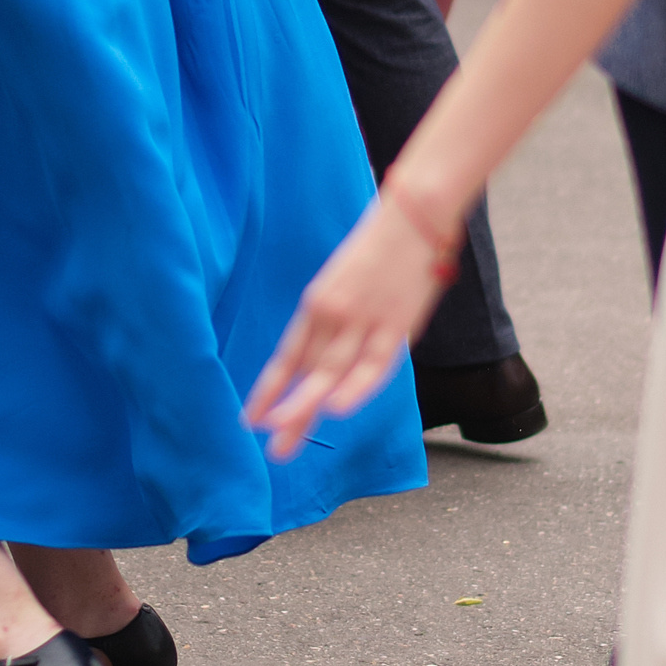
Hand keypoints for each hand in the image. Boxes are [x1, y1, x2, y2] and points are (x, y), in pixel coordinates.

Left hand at [245, 191, 450, 460]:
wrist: (413, 216)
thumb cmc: (378, 248)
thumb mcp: (341, 282)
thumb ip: (330, 320)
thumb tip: (317, 360)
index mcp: (317, 302)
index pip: (288, 356)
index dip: (270, 389)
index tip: (252, 419)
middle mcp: (334, 314)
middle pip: (306, 373)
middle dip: (288, 413)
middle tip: (271, 449)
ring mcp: (364, 319)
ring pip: (331, 371)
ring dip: (307, 406)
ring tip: (287, 439)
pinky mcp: (397, 322)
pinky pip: (374, 363)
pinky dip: (357, 386)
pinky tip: (338, 408)